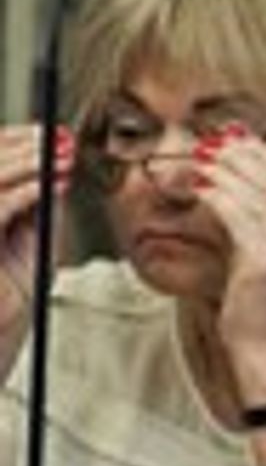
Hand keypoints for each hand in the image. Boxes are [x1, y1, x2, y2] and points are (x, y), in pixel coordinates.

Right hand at [0, 124, 73, 330]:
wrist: (1, 329)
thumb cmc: (13, 288)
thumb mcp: (30, 235)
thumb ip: (37, 203)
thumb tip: (55, 168)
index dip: (15, 140)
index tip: (51, 135)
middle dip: (24, 145)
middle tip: (59, 141)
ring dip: (28, 162)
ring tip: (60, 157)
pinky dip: (25, 190)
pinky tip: (50, 184)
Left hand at [191, 122, 265, 387]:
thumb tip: (240, 177)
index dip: (260, 153)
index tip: (232, 138)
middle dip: (238, 155)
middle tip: (208, 142)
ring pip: (252, 191)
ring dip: (221, 171)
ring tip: (197, 161)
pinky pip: (236, 213)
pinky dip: (215, 194)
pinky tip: (200, 186)